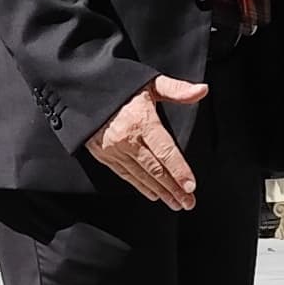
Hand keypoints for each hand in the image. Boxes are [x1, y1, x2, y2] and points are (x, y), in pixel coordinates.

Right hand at [88, 77, 208, 210]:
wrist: (81, 91)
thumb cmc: (118, 84)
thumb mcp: (149, 82)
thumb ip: (176, 89)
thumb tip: (202, 90)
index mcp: (142, 120)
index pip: (166, 151)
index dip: (179, 170)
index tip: (191, 186)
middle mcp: (127, 139)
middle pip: (155, 169)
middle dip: (173, 188)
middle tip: (188, 202)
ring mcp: (114, 149)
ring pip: (141, 175)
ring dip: (160, 192)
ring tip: (175, 203)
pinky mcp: (103, 154)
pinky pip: (125, 174)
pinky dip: (140, 186)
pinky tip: (153, 194)